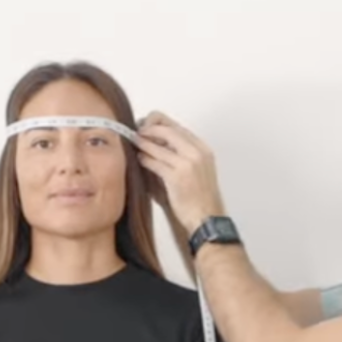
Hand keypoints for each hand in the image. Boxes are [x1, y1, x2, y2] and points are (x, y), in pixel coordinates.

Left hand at [136, 112, 224, 237]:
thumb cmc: (200, 198)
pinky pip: (155, 162)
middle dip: (148, 128)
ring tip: (134, 142)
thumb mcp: (197, 170)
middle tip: (137, 132)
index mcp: (203, 149)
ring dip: (143, 142)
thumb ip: (181, 154)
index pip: (178, 126)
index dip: (159, 123)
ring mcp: (187, 164)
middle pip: (167, 129)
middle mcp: (197, 152)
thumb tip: (158, 142)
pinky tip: (139, 159)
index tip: (147, 125)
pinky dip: (145, 158)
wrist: (207, 219)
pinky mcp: (177, 178)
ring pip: (158, 145)